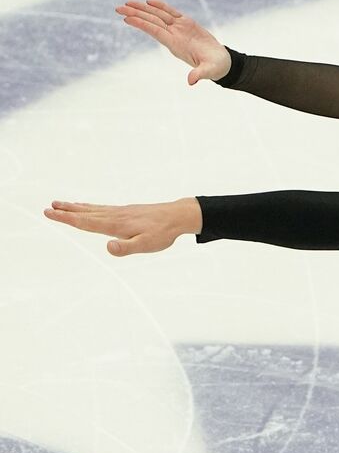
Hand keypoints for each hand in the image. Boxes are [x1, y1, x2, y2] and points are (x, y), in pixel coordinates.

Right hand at [43, 198, 202, 256]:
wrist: (177, 216)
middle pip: (85, 213)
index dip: (66, 219)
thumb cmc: (162, 233)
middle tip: (47, 208)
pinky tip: (87, 207)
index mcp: (115, 225)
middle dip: (66, 212)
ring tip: (60, 204)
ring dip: (75, 207)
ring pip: (92, 209)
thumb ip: (126, 248)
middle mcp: (114, 216)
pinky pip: (102, 208)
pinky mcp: (125, 211)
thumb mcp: (146, 245)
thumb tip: (108, 247)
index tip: (49, 213)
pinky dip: (89, 207)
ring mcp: (119, 212)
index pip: (85, 222)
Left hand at [116, 0, 231, 85]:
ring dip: (143, 8)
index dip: (142, 24)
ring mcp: (180, 28)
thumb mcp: (209, 70)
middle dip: (135, 14)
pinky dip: (161, 6)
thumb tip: (191, 82)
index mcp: (176, 45)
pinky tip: (149, 1)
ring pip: (158, 15)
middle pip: (152, 21)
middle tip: (118, 7)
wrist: (221, 62)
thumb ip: (199, 74)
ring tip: (127, 2)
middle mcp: (174, 35)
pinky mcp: (187, 23)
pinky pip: (171, 12)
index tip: (126, 18)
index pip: (155, 31)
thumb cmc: (215, 67)